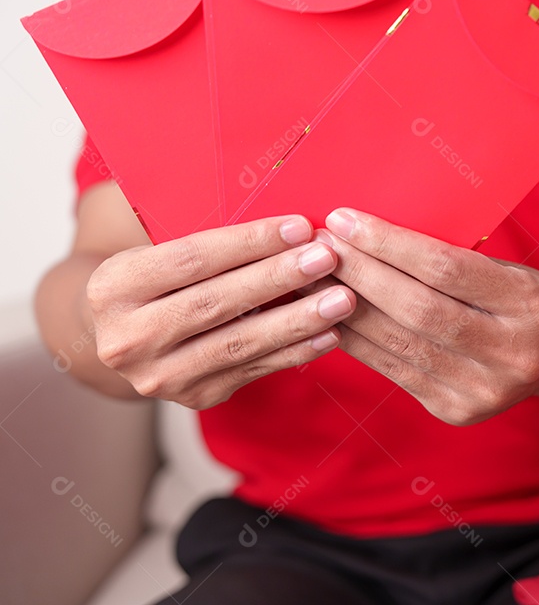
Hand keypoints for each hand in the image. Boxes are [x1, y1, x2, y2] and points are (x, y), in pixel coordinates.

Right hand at [86, 216, 356, 408]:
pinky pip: (255, 369)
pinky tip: (330, 333)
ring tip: (342, 299)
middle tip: (327, 258)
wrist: (125, 337)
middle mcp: (128, 338)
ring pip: (239, 343)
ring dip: (298, 320)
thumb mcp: (157, 252)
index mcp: (113, 287)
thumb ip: (205, 240)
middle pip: (216, 303)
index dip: (249, 242)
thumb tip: (287, 225)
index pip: (191, 260)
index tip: (300, 227)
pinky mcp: (195, 397)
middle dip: (278, 279)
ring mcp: (160, 376)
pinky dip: (296, 351)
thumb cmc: (157, 280)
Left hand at [320, 208, 538, 425]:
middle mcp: (511, 353)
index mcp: (530, 304)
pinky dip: (355, 338)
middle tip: (316, 246)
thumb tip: (362, 237)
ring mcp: (483, 390)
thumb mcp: (504, 266)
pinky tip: (327, 313)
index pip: (446, 269)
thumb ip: (449, 260)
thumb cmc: (519, 296)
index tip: (343, 220)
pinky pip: (392, 369)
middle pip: (416, 309)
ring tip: (311, 275)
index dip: (388, 244)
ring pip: (397, 342)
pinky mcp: (455, 410)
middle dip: (358, 273)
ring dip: (344, 305)